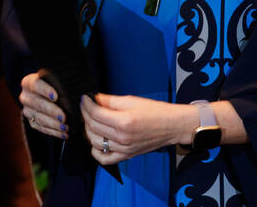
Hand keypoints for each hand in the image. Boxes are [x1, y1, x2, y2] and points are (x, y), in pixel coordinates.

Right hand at [19, 69, 67, 139]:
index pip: (35, 84)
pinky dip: (54, 132)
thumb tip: (74, 89)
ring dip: (54, 124)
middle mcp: (25, 97)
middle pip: (37, 103)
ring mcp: (27, 111)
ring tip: (66, 128)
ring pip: (40, 118)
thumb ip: (61, 83)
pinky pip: (42, 128)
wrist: (49, 95)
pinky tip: (64, 134)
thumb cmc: (57, 85)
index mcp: (28, 83)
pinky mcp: (32, 122)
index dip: (45, 90)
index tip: (55, 96)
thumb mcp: (57, 80)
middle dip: (52, 111)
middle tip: (63, 117)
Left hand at [80, 93, 195, 164]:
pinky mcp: (126, 156)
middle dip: (86, 114)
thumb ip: (110, 100)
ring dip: (89, 130)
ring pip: (95, 142)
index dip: (86, 104)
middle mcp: (122, 138)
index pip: (95, 113)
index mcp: (123, 121)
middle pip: (92, 127)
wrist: (172, 125)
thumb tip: (95, 98)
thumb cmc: (156, 112)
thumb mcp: (132, 100)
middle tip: (86, 106)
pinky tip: (97, 141)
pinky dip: (96, 151)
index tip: (85, 98)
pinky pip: (104, 159)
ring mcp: (123, 149)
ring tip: (91, 120)